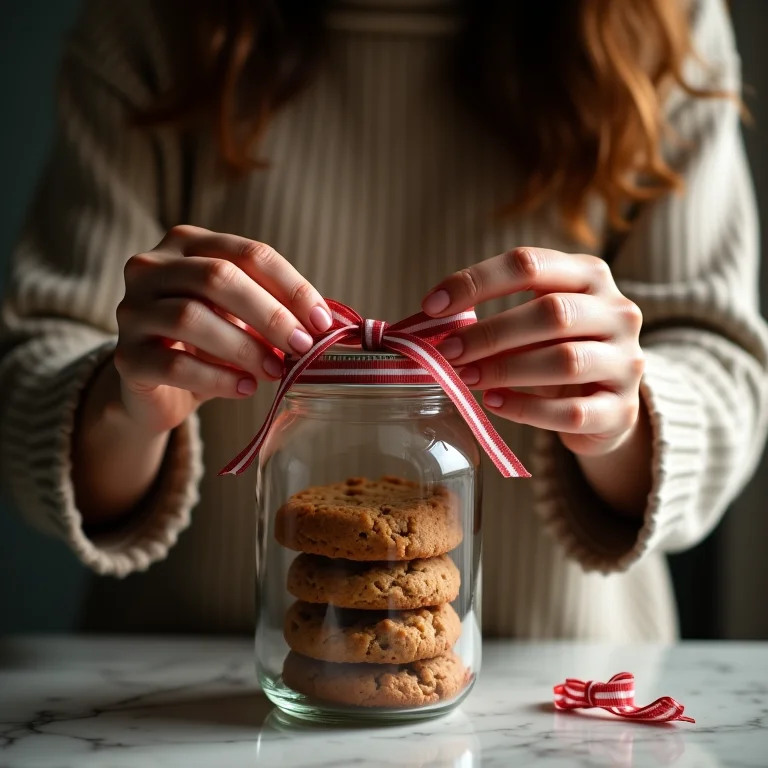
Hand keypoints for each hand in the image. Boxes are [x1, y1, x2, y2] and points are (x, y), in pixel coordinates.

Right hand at [114, 225, 331, 433]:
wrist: (159, 386)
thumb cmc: (210, 342)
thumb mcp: (243, 317)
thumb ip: (274, 309)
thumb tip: (323, 325)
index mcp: (187, 244)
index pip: (248, 252)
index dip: (291, 286)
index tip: (322, 321)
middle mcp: (151, 267)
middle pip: (218, 277)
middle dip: (270, 314)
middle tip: (302, 346)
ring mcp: (132, 310)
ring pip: (192, 318)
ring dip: (245, 347)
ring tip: (276, 370)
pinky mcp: (126, 356)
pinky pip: (174, 364)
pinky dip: (217, 377)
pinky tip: (245, 388)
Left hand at [422, 247, 645, 458]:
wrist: (606, 406)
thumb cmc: (556, 352)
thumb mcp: (535, 323)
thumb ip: (498, 317)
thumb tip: (433, 326)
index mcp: (589, 276)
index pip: (529, 264)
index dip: (476, 282)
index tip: (432, 306)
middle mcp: (617, 312)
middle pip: (551, 313)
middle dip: (491, 333)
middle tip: (449, 352)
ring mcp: (626, 361)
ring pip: (565, 361)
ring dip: (505, 370)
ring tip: (466, 378)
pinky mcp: (622, 411)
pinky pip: (571, 411)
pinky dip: (526, 408)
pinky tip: (494, 403)